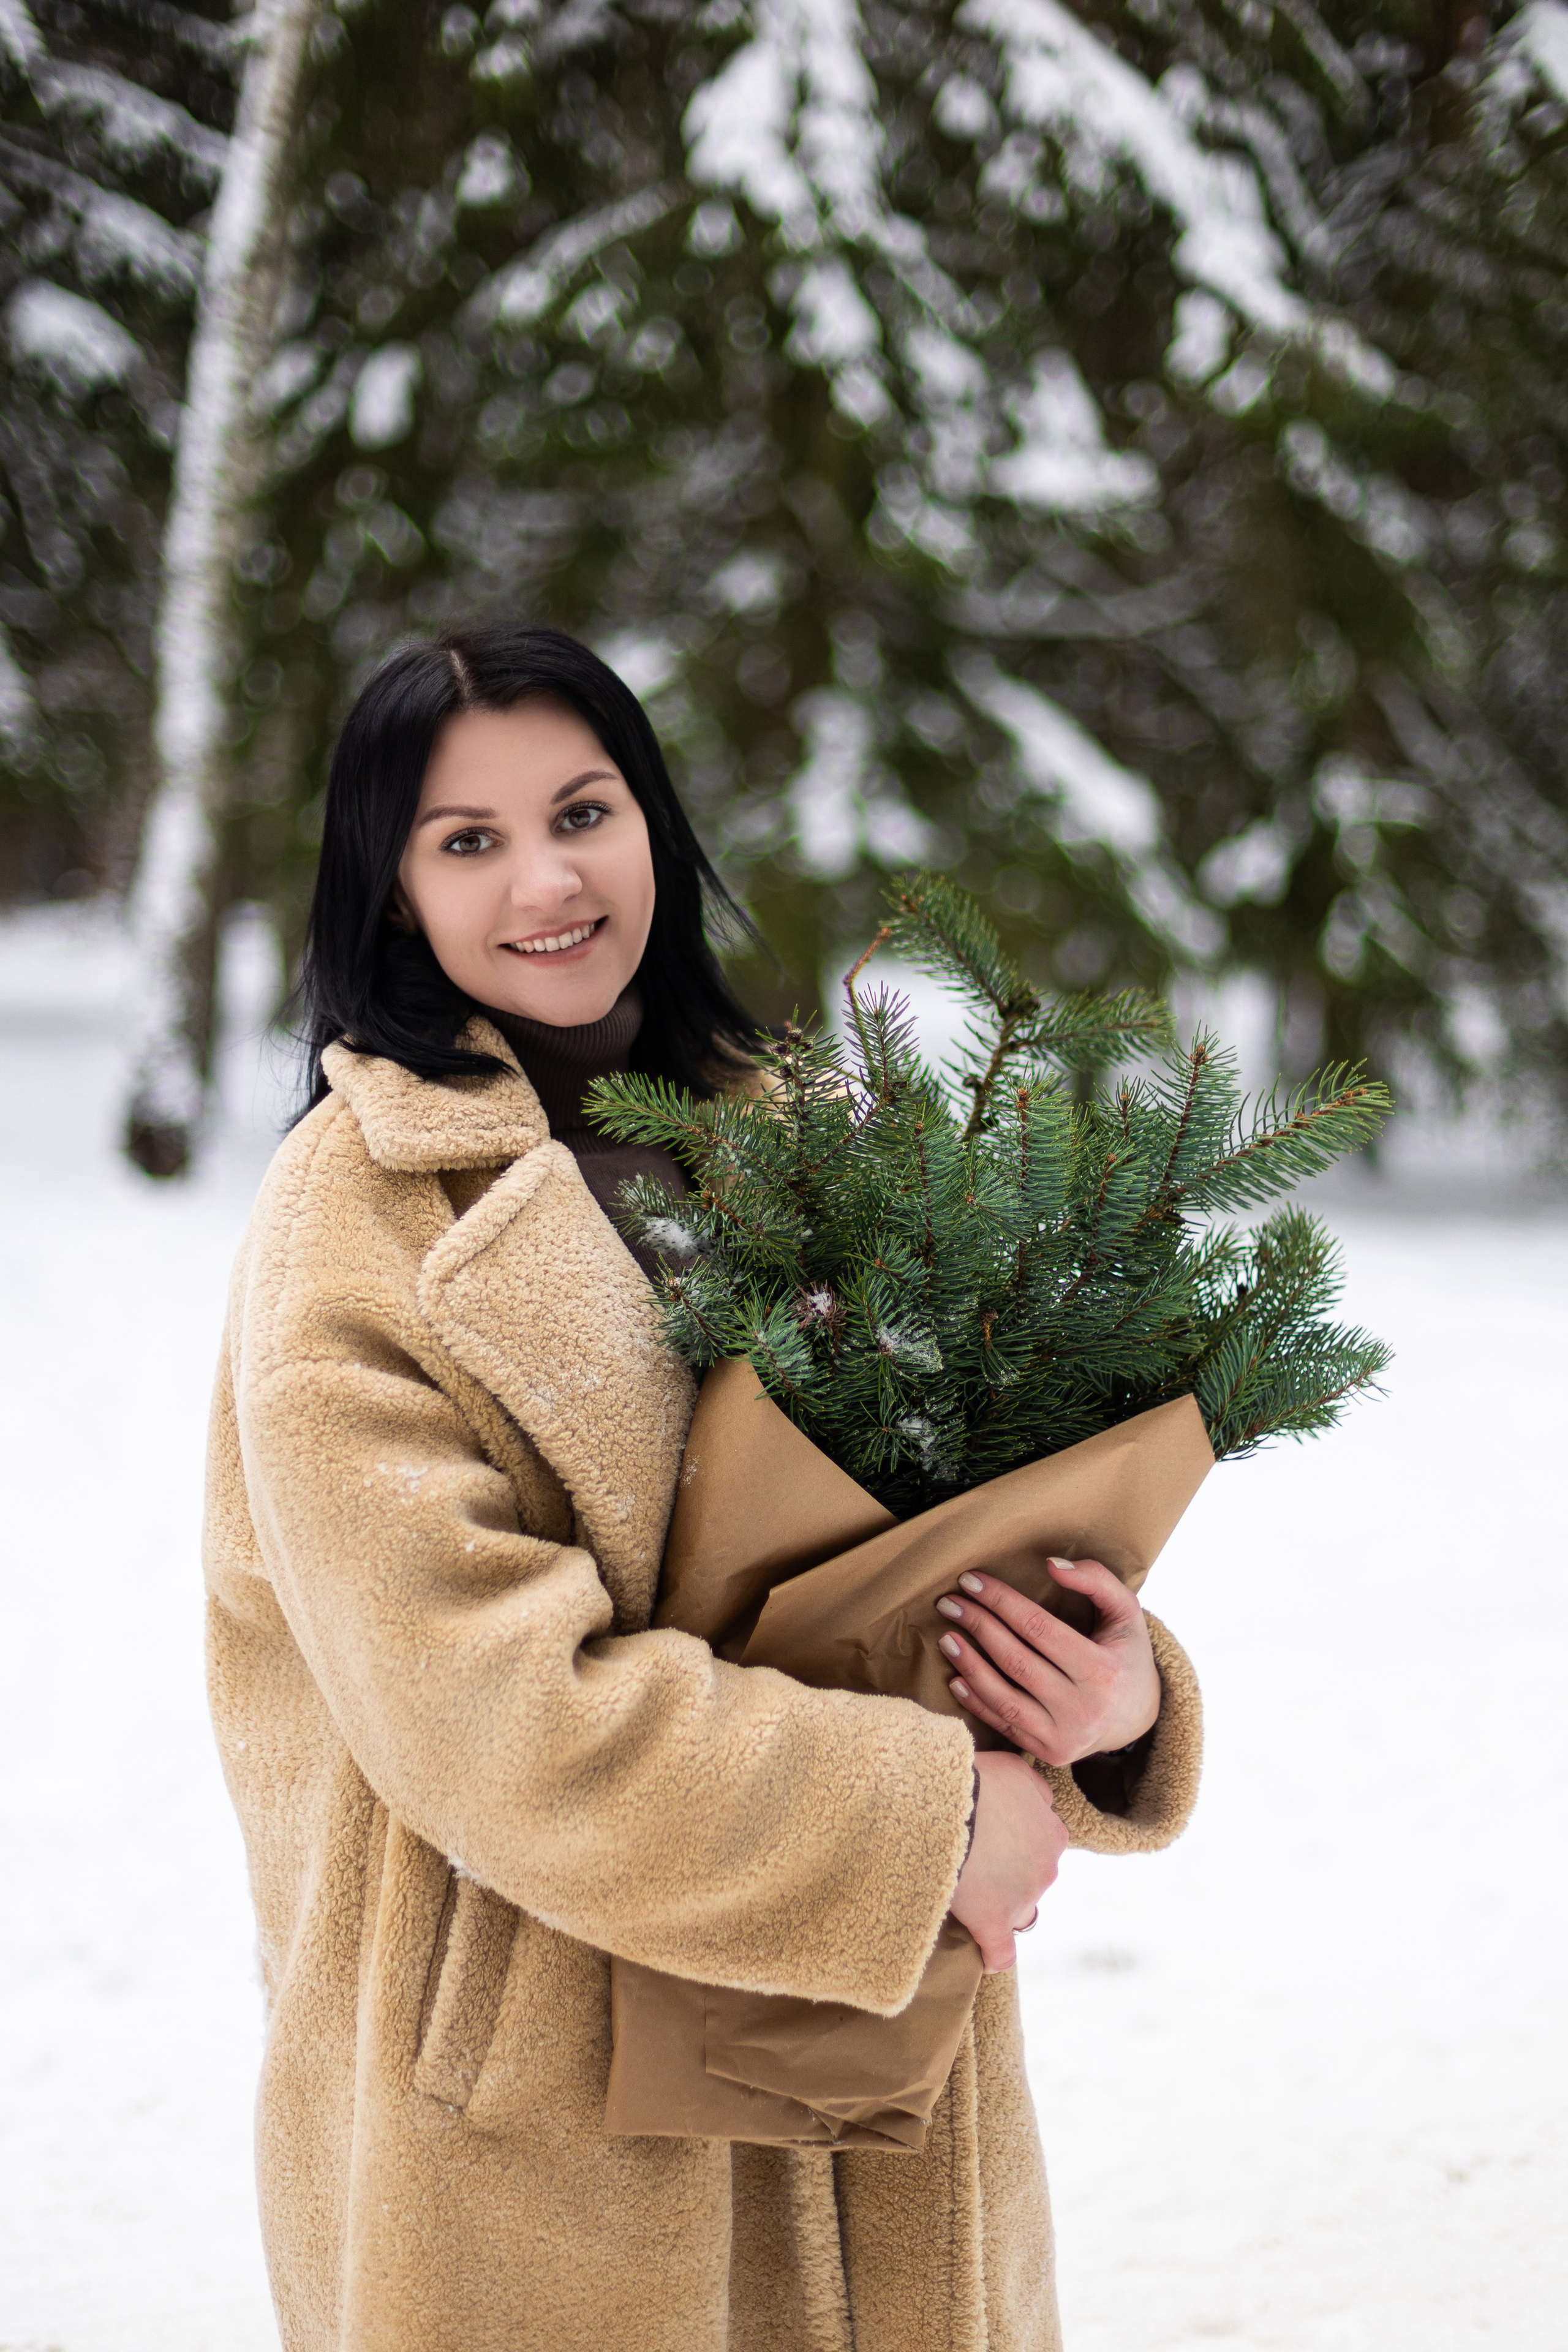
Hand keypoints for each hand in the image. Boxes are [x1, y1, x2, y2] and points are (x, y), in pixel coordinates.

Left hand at [936, 1558, 1159, 1766]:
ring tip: (945, 1638)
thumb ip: (1096, 1579)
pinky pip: (1004, 1726)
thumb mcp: (1126, 1612)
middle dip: (977, 1626)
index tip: (970, 1580)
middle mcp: (1084, 1708)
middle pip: (1016, 1661)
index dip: (1001, 1601)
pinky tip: (955, 1678)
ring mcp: (1065, 1736)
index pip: (1038, 1628)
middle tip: (949, 1603)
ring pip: (1004, 1699)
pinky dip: (976, 1703)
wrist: (1137, 1718)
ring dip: (969, 1666)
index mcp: (1102, 1670)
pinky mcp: (1049, 1753)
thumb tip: (1051, 1564)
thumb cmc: (1126, 1654)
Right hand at [949, 1751, 1067, 1972]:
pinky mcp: (994, 1923)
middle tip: (977, 1860)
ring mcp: (1023, 1899)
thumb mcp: (1014, 1769)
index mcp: (1053, 1833)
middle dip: (1012, 1874)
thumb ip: (1034, 1787)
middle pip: (1032, 1879)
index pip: (1043, 1845)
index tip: (994, 1839)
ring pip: (1019, 1911)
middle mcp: (1047, 1867)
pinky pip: (1001, 1952)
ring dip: (1001, 1905)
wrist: (944, 1805)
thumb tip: (1042, 1799)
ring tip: (968, 1894)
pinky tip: (985, 1958)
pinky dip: (994, 1955)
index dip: (1018, 1842)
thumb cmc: (975, 1781)